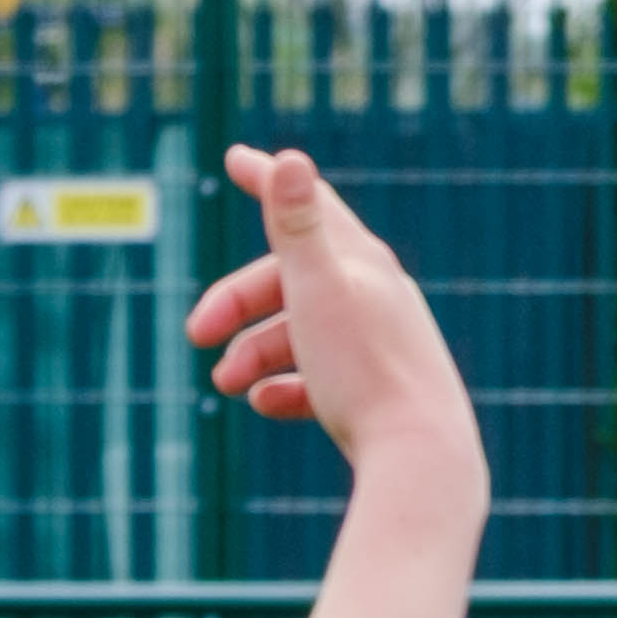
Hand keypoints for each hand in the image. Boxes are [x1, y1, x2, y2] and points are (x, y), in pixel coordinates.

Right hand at [190, 151, 481, 472]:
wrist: (421, 460)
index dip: (271, 181)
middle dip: (238, 301)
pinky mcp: (381, 397)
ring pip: (304, 335)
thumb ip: (298, 228)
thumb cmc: (366, 372)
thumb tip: (289, 157)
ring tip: (225, 384)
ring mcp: (382, 349)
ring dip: (255, 352)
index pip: (313, 206)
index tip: (236, 157)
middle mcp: (380, 299)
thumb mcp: (318, 292)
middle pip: (293, 282)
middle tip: (196, 334)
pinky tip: (263, 404)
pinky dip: (288, 387)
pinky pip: (324, 382)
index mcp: (366, 265)